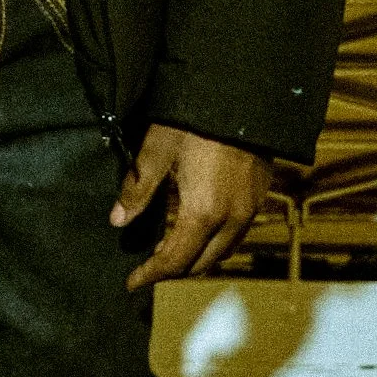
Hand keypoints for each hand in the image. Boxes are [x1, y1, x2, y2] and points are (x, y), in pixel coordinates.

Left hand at [110, 124, 273, 289]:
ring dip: (197, 258)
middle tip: (149, 265)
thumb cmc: (195, 117)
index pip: (175, 260)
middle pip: (201, 263)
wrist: (243, 93)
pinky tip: (200, 225)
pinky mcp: (259, 194)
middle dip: (174, 270)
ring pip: (223, 251)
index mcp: (203, 212)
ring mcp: (250, 208)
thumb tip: (117, 220)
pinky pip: (237, 234)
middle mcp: (231, 219)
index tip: (132, 283)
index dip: (152, 274)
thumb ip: (138, 187)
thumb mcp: (159, 148)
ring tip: (170, 247)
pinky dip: (215, 241)